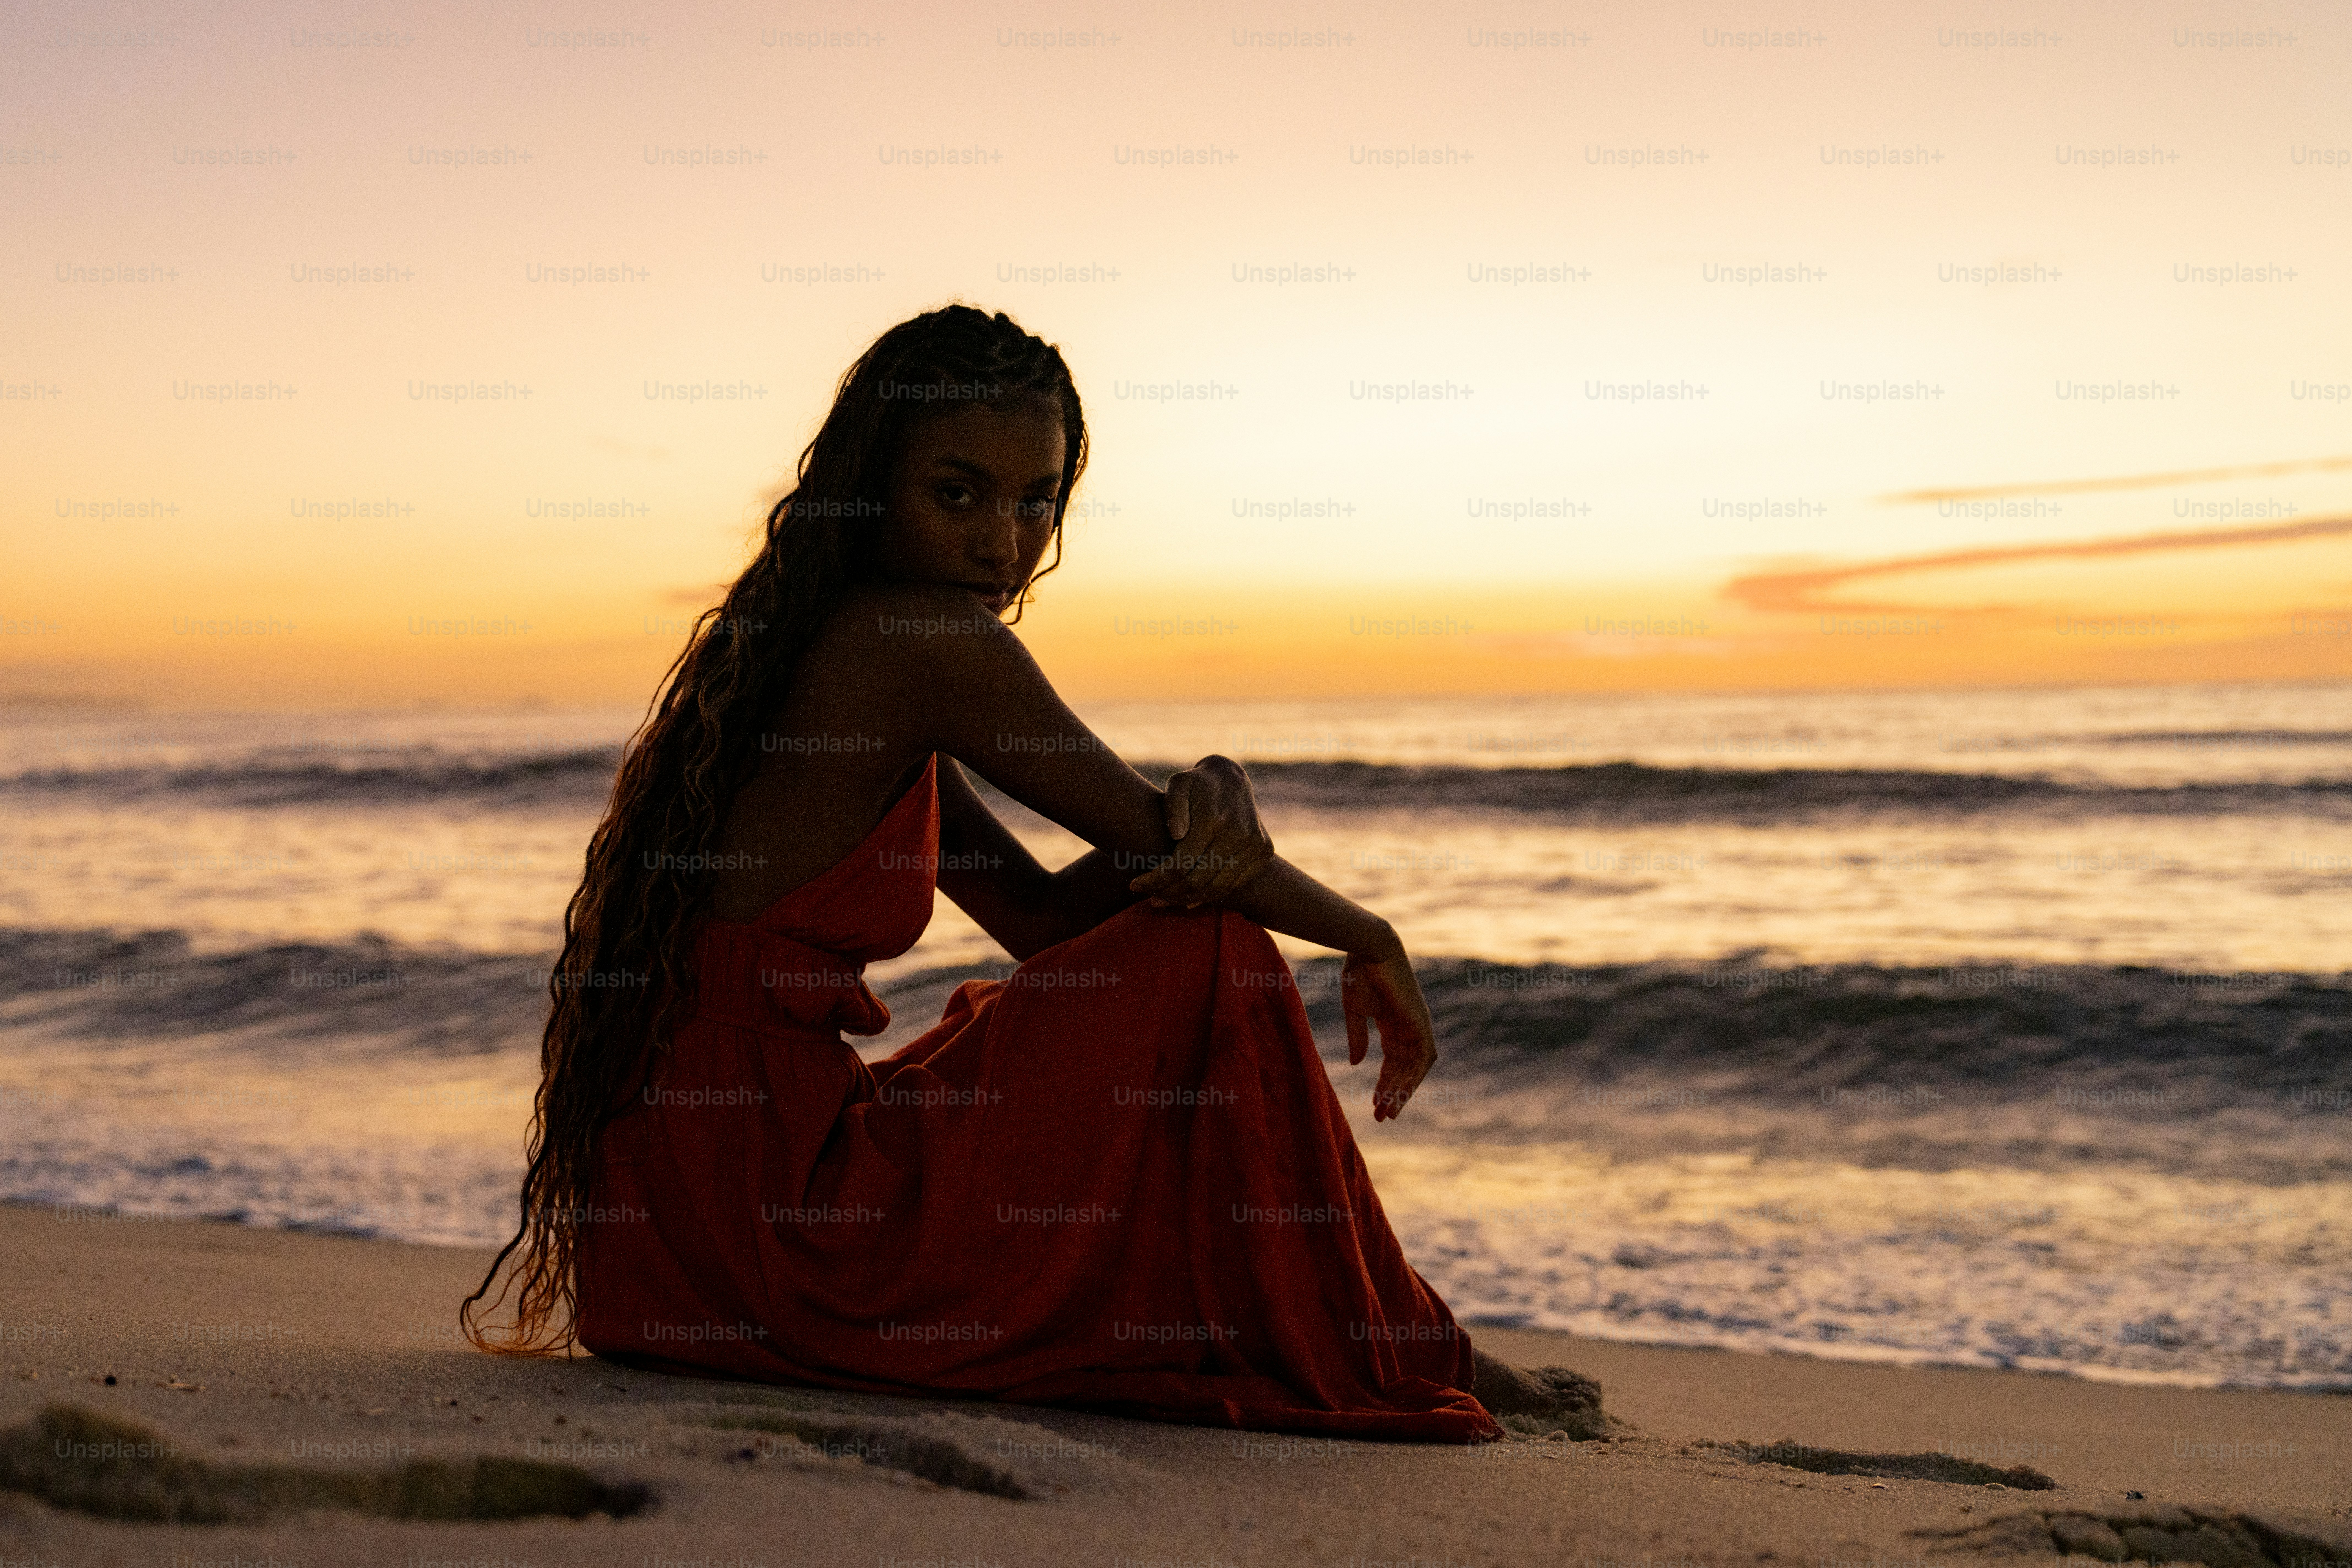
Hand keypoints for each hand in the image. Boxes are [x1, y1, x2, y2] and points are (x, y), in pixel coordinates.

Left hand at [1130, 754, 1274, 908]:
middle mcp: (1239, 834)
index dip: (1155, 880)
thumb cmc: (1196, 784)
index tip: (1135, 884)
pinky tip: (1188, 899)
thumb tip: (1175, 833)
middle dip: (1168, 893)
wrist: (1232, 780)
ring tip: (1163, 899)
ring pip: (1217, 889)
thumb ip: (1172, 806)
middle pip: (1198, 881)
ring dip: (1187, 899)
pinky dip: (1211, 896)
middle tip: (1148, 895)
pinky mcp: (1264, 852)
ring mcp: (1255, 845)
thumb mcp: (1178, 784)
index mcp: (1213, 819)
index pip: (1180, 864)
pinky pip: (1234, 885)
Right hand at [1342, 937, 1437, 1122]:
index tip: (1374, 1104)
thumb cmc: (1360, 973)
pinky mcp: (1421, 1023)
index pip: (1393, 1062)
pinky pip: (1423, 1058)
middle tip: (1382, 1117)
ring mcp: (1417, 1026)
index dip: (1384, 1083)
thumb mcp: (1355, 1012)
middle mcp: (1409, 1029)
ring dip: (1402, 1091)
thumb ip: (1358, 1037)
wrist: (1371, 950)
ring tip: (1387, 1113)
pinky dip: (1413, 1077)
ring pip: (1414, 1069)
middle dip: (1393, 1093)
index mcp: (1393, 1024)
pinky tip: (1399, 1094)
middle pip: (1404, 1070)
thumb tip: (1355, 1064)